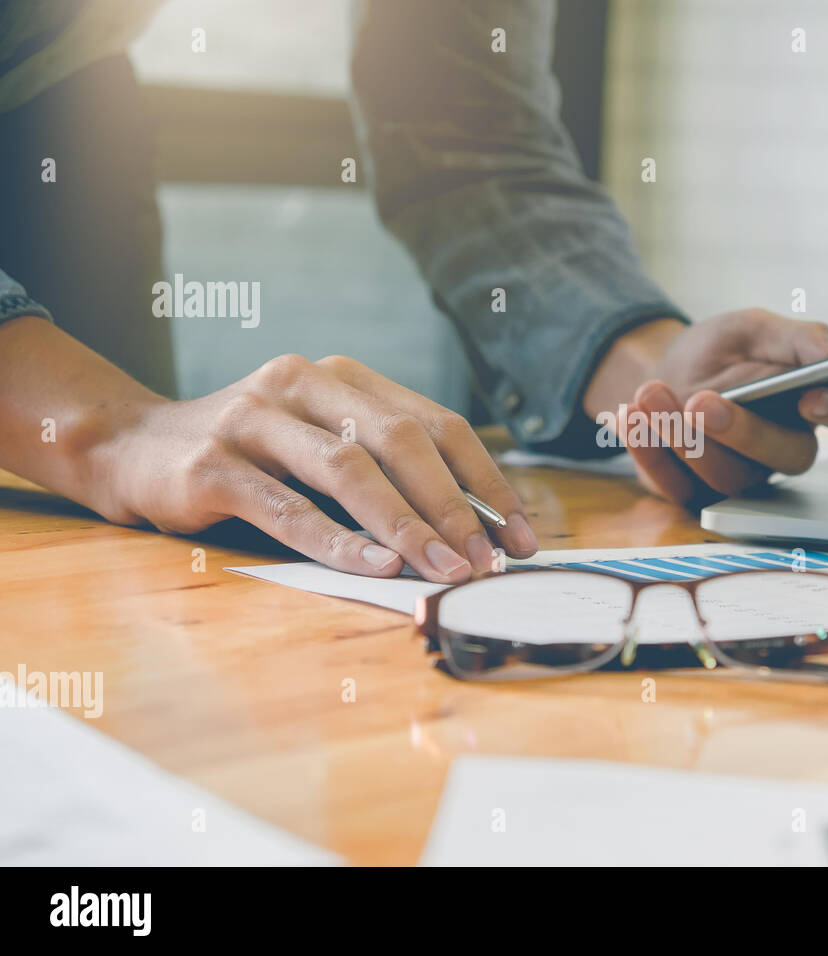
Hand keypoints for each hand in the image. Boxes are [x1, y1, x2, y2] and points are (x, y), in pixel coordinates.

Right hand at [102, 354, 537, 581]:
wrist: (133, 448)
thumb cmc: (252, 457)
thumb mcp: (324, 445)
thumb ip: (385, 470)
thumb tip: (473, 532)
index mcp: (343, 376)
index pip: (437, 424)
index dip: (487, 481)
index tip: (523, 534)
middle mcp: (302, 383)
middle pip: (401, 442)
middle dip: (455, 506)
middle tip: (490, 560)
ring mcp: (254, 419)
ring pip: (349, 470)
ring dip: (407, 526)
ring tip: (447, 570)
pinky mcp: (213, 465)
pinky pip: (288, 508)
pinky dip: (338, 541)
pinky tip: (378, 568)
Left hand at [583, 309, 827, 503]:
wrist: (664, 369)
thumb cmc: (721, 352)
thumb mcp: (754, 329)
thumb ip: (796, 338)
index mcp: (813, 403)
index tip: (812, 398)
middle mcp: (784, 448)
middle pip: (785, 457)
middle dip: (742, 432)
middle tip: (701, 403)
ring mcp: (743, 477)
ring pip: (727, 477)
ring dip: (682, 437)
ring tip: (650, 393)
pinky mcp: (696, 493)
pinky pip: (676, 486)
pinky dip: (648, 450)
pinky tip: (629, 416)